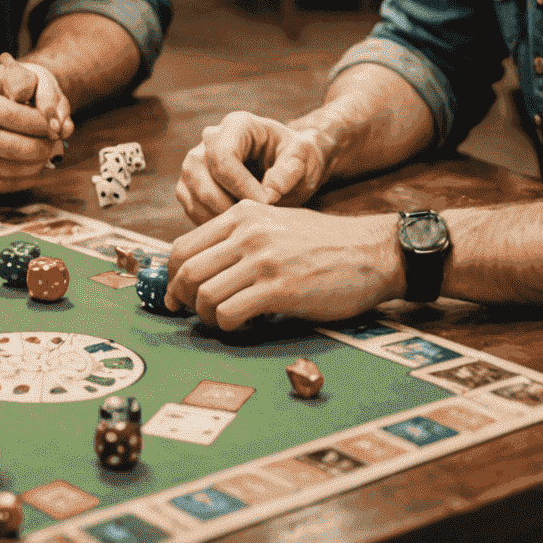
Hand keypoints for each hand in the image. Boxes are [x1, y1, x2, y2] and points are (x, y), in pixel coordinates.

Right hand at [0, 63, 71, 193]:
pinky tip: (34, 167)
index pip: (13, 115)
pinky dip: (25, 179)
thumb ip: (25, 83)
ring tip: (48, 154)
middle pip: (14, 147)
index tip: (56, 125)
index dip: (41, 123)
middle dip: (44, 147)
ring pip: (11, 170)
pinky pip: (3, 185)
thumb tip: (51, 113)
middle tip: (58, 143)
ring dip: (38, 165)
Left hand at [165, 200, 400, 329]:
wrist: (371, 251)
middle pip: (186, 271)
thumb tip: (203, 270)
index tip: (175, 296)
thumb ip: (239, 239)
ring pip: (204, 295)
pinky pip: (230, 313)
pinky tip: (244, 327)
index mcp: (241, 214)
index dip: (172, 277)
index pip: (183, 246)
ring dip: (207, 318)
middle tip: (192, 315)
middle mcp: (246, 232)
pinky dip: (228, 327)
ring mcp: (262, 259)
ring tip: (224, 322)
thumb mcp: (274, 224)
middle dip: (182, 300)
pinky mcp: (280, 288)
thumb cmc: (324, 243)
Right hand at [176, 110, 331, 222]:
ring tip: (251, 223)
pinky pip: (192, 207)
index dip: (243, 187)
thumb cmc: (296, 159)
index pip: (223, 157)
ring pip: (196, 196)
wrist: (288, 167)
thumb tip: (270, 190)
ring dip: (222, 217)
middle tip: (259, 220)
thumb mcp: (304, 158)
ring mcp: (196, 161)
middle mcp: (209, 139)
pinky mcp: (190, 183)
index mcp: (237, 125)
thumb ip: (290, 170)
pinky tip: (238, 224)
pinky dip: (213, 222)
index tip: (268, 204)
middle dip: (231, 206)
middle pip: (204, 179)